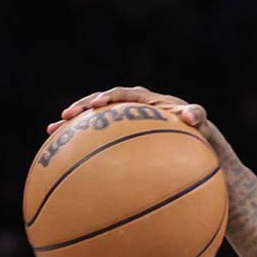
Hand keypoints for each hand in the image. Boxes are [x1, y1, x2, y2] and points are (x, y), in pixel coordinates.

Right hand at [46, 86, 229, 155]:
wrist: (203, 158)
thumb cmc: (205, 142)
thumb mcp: (205, 129)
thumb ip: (198, 117)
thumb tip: (190, 114)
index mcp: (151, 102)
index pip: (126, 94)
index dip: (109, 98)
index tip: (96, 106)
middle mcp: (135, 109)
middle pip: (102, 104)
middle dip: (83, 108)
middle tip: (66, 116)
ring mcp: (127, 125)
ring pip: (95, 121)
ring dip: (73, 126)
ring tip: (51, 131)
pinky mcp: (122, 140)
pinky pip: (99, 142)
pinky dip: (81, 148)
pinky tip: (61, 161)